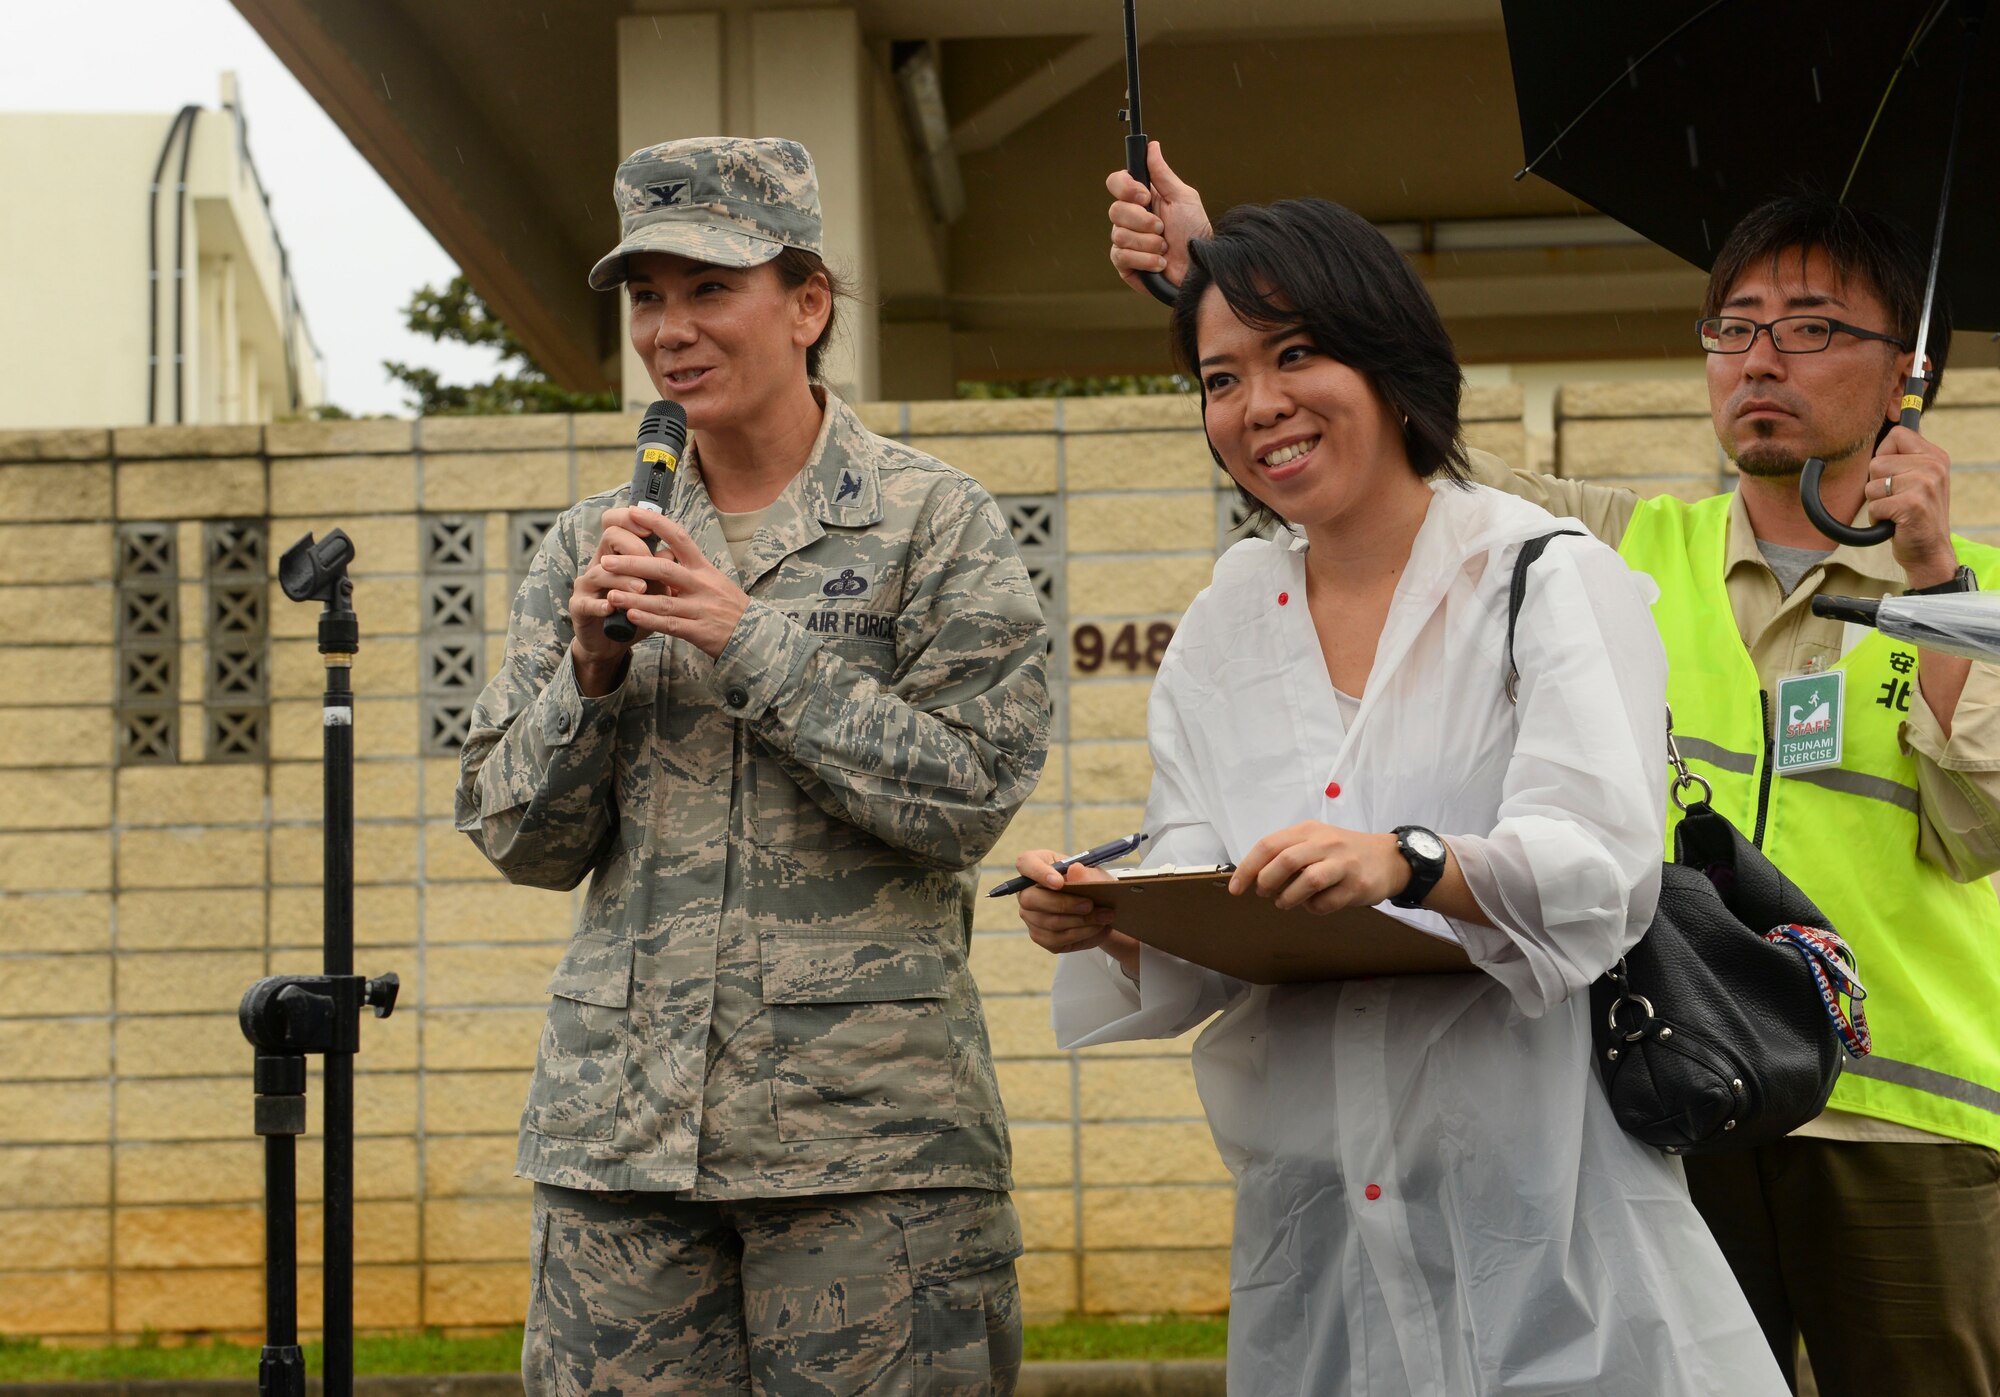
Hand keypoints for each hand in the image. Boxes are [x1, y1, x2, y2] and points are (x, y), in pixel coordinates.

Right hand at [569, 509, 660, 682]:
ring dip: (623, 579)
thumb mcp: (654, 590)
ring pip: (601, 571)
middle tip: (652, 566)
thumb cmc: (636, 610)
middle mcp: (600, 562)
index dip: (630, 519)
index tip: (648, 529)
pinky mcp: (579, 607)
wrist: (612, 641)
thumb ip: (661, 573)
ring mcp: (587, 585)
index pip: (617, 523)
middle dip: (634, 549)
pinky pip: (587, 602)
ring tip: (641, 590)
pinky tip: (612, 609)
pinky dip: (600, 605)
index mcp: (618, 553)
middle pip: (610, 537)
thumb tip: (673, 554)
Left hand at [597, 512, 749, 659]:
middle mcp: (702, 584)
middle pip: (664, 568)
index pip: (680, 538)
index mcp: (703, 568)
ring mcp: (700, 608)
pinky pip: (670, 624)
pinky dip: (649, 620)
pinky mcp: (699, 630)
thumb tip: (661, 554)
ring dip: (634, 597)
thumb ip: (686, 569)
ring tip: (611, 593)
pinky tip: (630, 616)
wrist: (753, 634)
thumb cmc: (727, 606)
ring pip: (663, 599)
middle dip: (633, 563)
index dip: (656, 523)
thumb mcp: (712, 580)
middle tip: (607, 560)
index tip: (633, 512)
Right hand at [1014, 849, 1140, 975]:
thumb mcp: (1094, 874)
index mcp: (1036, 865)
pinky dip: (1080, 934)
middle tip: (1090, 905)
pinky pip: (1055, 939)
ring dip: (1080, 921)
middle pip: (1030, 899)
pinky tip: (1096, 928)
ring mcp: (1030, 916)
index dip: (1038, 873)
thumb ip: (1085, 873)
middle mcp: (1027, 891)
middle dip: (1064, 904)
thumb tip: (1075, 870)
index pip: (1025, 863)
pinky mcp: (1040, 936)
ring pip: (1047, 922)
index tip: (1059, 882)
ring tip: (1104, 917)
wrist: (1100, 906)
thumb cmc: (1091, 883)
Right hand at [1106, 141, 1209, 295]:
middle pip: (1115, 210)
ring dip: (1148, 243)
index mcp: (1142, 198)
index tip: (1145, 195)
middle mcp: (1130, 218)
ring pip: (1119, 235)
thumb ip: (1163, 174)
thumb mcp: (1183, 198)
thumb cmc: (1195, 232)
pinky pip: (1121, 256)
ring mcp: (1126, 242)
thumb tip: (1152, 146)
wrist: (1200, 267)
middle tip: (1162, 228)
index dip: (1126, 188)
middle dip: (1142, 221)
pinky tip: (1160, 263)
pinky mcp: (1125, 264)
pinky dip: (1145, 260)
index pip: (1116, 183)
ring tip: (1165, 248)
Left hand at [1229, 822, 1408, 913]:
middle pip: (1284, 861)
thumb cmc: (1344, 852)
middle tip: (1264, 893)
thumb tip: (1254, 875)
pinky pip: (1326, 902)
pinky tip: (1313, 905)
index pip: (1268, 845)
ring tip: (1284, 903)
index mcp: (1308, 830)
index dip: (1247, 868)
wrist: (1389, 858)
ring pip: (1306, 881)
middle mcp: (1325, 843)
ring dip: (1288, 898)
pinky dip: (1313, 908)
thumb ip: (1288, 852)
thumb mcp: (1316, 840)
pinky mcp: (1356, 885)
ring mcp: (1343, 863)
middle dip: (1266, 882)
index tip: (1236, 888)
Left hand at [1865, 426, 1956, 586]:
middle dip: (1878, 484)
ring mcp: (1925, 484)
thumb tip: (1887, 424)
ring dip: (1877, 502)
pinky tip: (1895, 523)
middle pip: (1877, 462)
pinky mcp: (1912, 504)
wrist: (1930, 551)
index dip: (1884, 456)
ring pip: (1872, 485)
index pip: (1896, 435)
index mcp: (1935, 456)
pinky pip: (1874, 505)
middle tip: (1898, 499)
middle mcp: (1933, 466)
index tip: (1895, 475)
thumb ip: (1904, 457)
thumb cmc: (1915, 515)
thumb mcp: (1918, 479)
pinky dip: (1878, 518)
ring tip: (1897, 511)